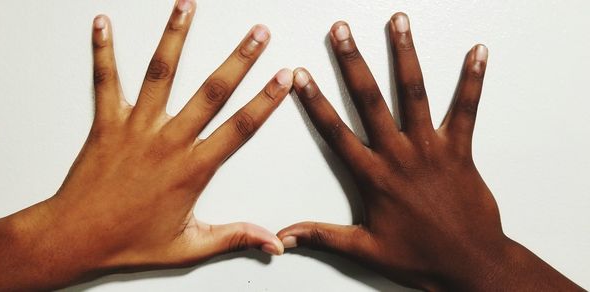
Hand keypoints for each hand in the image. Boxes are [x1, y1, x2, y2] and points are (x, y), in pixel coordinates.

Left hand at [0, 0, 290, 289]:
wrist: (76, 237)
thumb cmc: (129, 240)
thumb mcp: (189, 246)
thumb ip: (234, 237)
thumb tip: (272, 244)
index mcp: (192, 169)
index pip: (239, 128)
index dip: (266, 101)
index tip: (282, 77)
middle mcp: (168, 141)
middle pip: (211, 92)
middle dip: (239, 58)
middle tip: (257, 33)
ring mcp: (136, 127)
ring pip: (161, 73)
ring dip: (177, 37)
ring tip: (187, 7)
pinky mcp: (107, 122)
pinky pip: (105, 80)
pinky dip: (104, 50)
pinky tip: (104, 25)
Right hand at [278, 13, 582, 290]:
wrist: (469, 265)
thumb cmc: (419, 257)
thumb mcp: (364, 250)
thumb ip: (322, 236)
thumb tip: (284, 237)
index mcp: (373, 177)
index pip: (335, 132)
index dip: (315, 102)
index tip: (301, 76)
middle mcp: (399, 156)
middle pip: (370, 100)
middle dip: (353, 62)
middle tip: (341, 31)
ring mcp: (431, 149)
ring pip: (414, 94)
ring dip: (405, 55)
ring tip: (397, 23)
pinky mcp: (460, 150)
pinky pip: (466, 109)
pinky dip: (472, 79)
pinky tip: (476, 52)